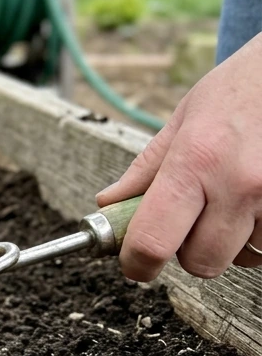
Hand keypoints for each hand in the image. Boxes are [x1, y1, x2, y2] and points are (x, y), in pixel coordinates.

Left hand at [97, 34, 261, 280]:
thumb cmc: (239, 91)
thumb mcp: (183, 120)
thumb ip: (146, 169)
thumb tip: (109, 203)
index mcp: (194, 161)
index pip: (153, 241)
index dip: (138, 263)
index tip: (135, 264)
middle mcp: (238, 183)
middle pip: (201, 262)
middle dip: (188, 252)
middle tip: (189, 223)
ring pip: (243, 258)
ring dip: (231, 242)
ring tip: (231, 203)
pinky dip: (261, 235)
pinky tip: (256, 205)